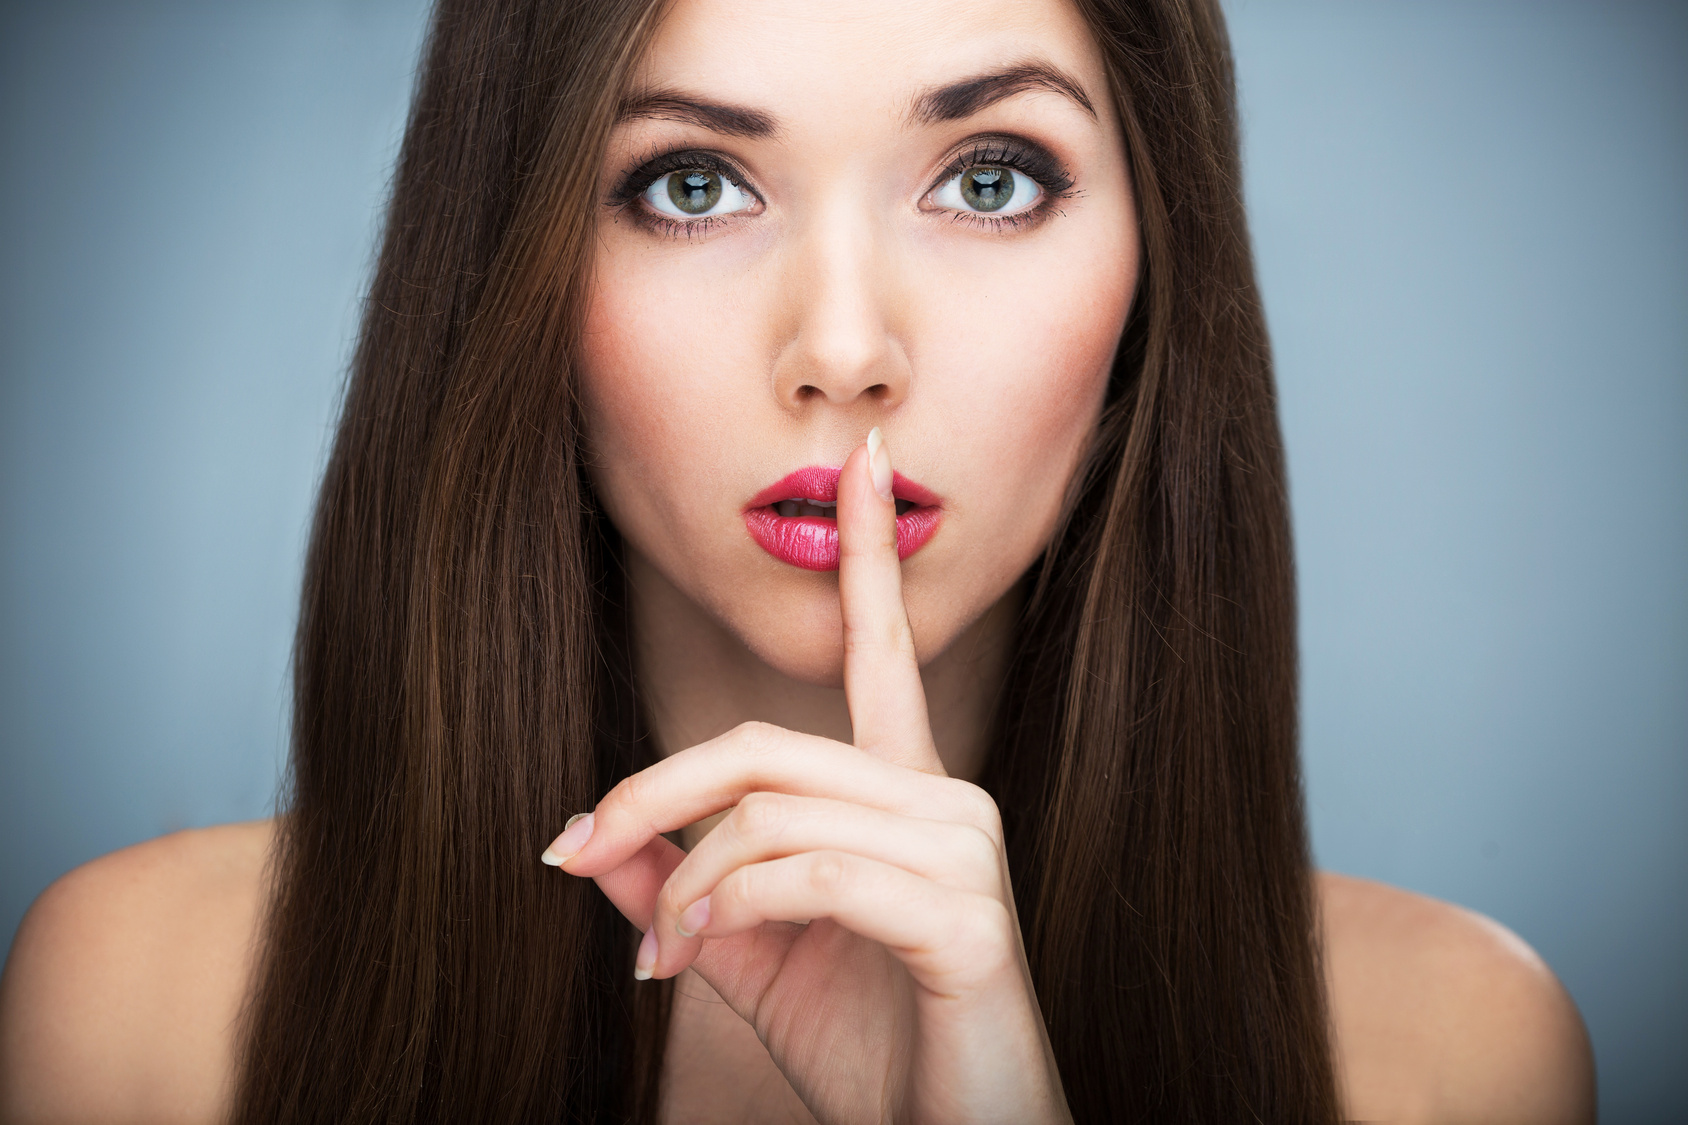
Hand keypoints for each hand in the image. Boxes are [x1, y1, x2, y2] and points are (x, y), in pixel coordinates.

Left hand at [544, 429, 1070, 1124]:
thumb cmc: (872, 1054)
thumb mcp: (750, 962)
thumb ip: (683, 891)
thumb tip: (594, 842)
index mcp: (906, 797)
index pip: (883, 656)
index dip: (868, 557)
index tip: (864, 464)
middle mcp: (946, 802)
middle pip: (764, 745)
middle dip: (653, 791)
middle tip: (578, 850)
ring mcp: (964, 855)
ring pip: (774, 811)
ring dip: (688, 881)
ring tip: (662, 952)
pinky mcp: (966, 919)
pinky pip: (812, 874)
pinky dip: (730, 912)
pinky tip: (696, 962)